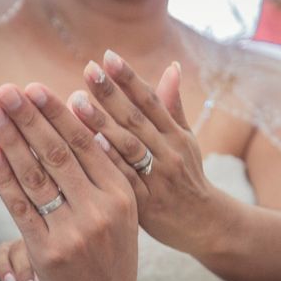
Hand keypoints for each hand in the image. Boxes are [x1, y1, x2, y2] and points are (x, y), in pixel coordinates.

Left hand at [0, 82, 137, 280]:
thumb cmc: (112, 248)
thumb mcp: (124, 209)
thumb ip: (109, 170)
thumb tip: (86, 127)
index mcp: (122, 194)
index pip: (85, 144)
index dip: (58, 114)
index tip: (36, 88)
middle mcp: (100, 210)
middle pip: (58, 154)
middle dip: (29, 118)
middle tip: (8, 89)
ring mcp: (74, 231)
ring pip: (37, 175)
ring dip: (11, 139)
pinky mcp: (48, 251)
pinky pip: (22, 207)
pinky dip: (5, 178)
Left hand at [73, 50, 218, 255]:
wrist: (204, 224)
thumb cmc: (188, 177)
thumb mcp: (186, 141)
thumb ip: (173, 107)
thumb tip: (172, 66)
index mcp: (175, 135)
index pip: (150, 101)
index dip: (129, 78)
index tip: (107, 56)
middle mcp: (168, 152)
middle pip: (136, 119)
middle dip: (110, 93)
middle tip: (87, 70)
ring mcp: (158, 178)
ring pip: (129, 146)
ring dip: (102, 122)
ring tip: (76, 102)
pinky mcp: (148, 204)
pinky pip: (126, 180)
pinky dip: (110, 163)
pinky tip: (90, 146)